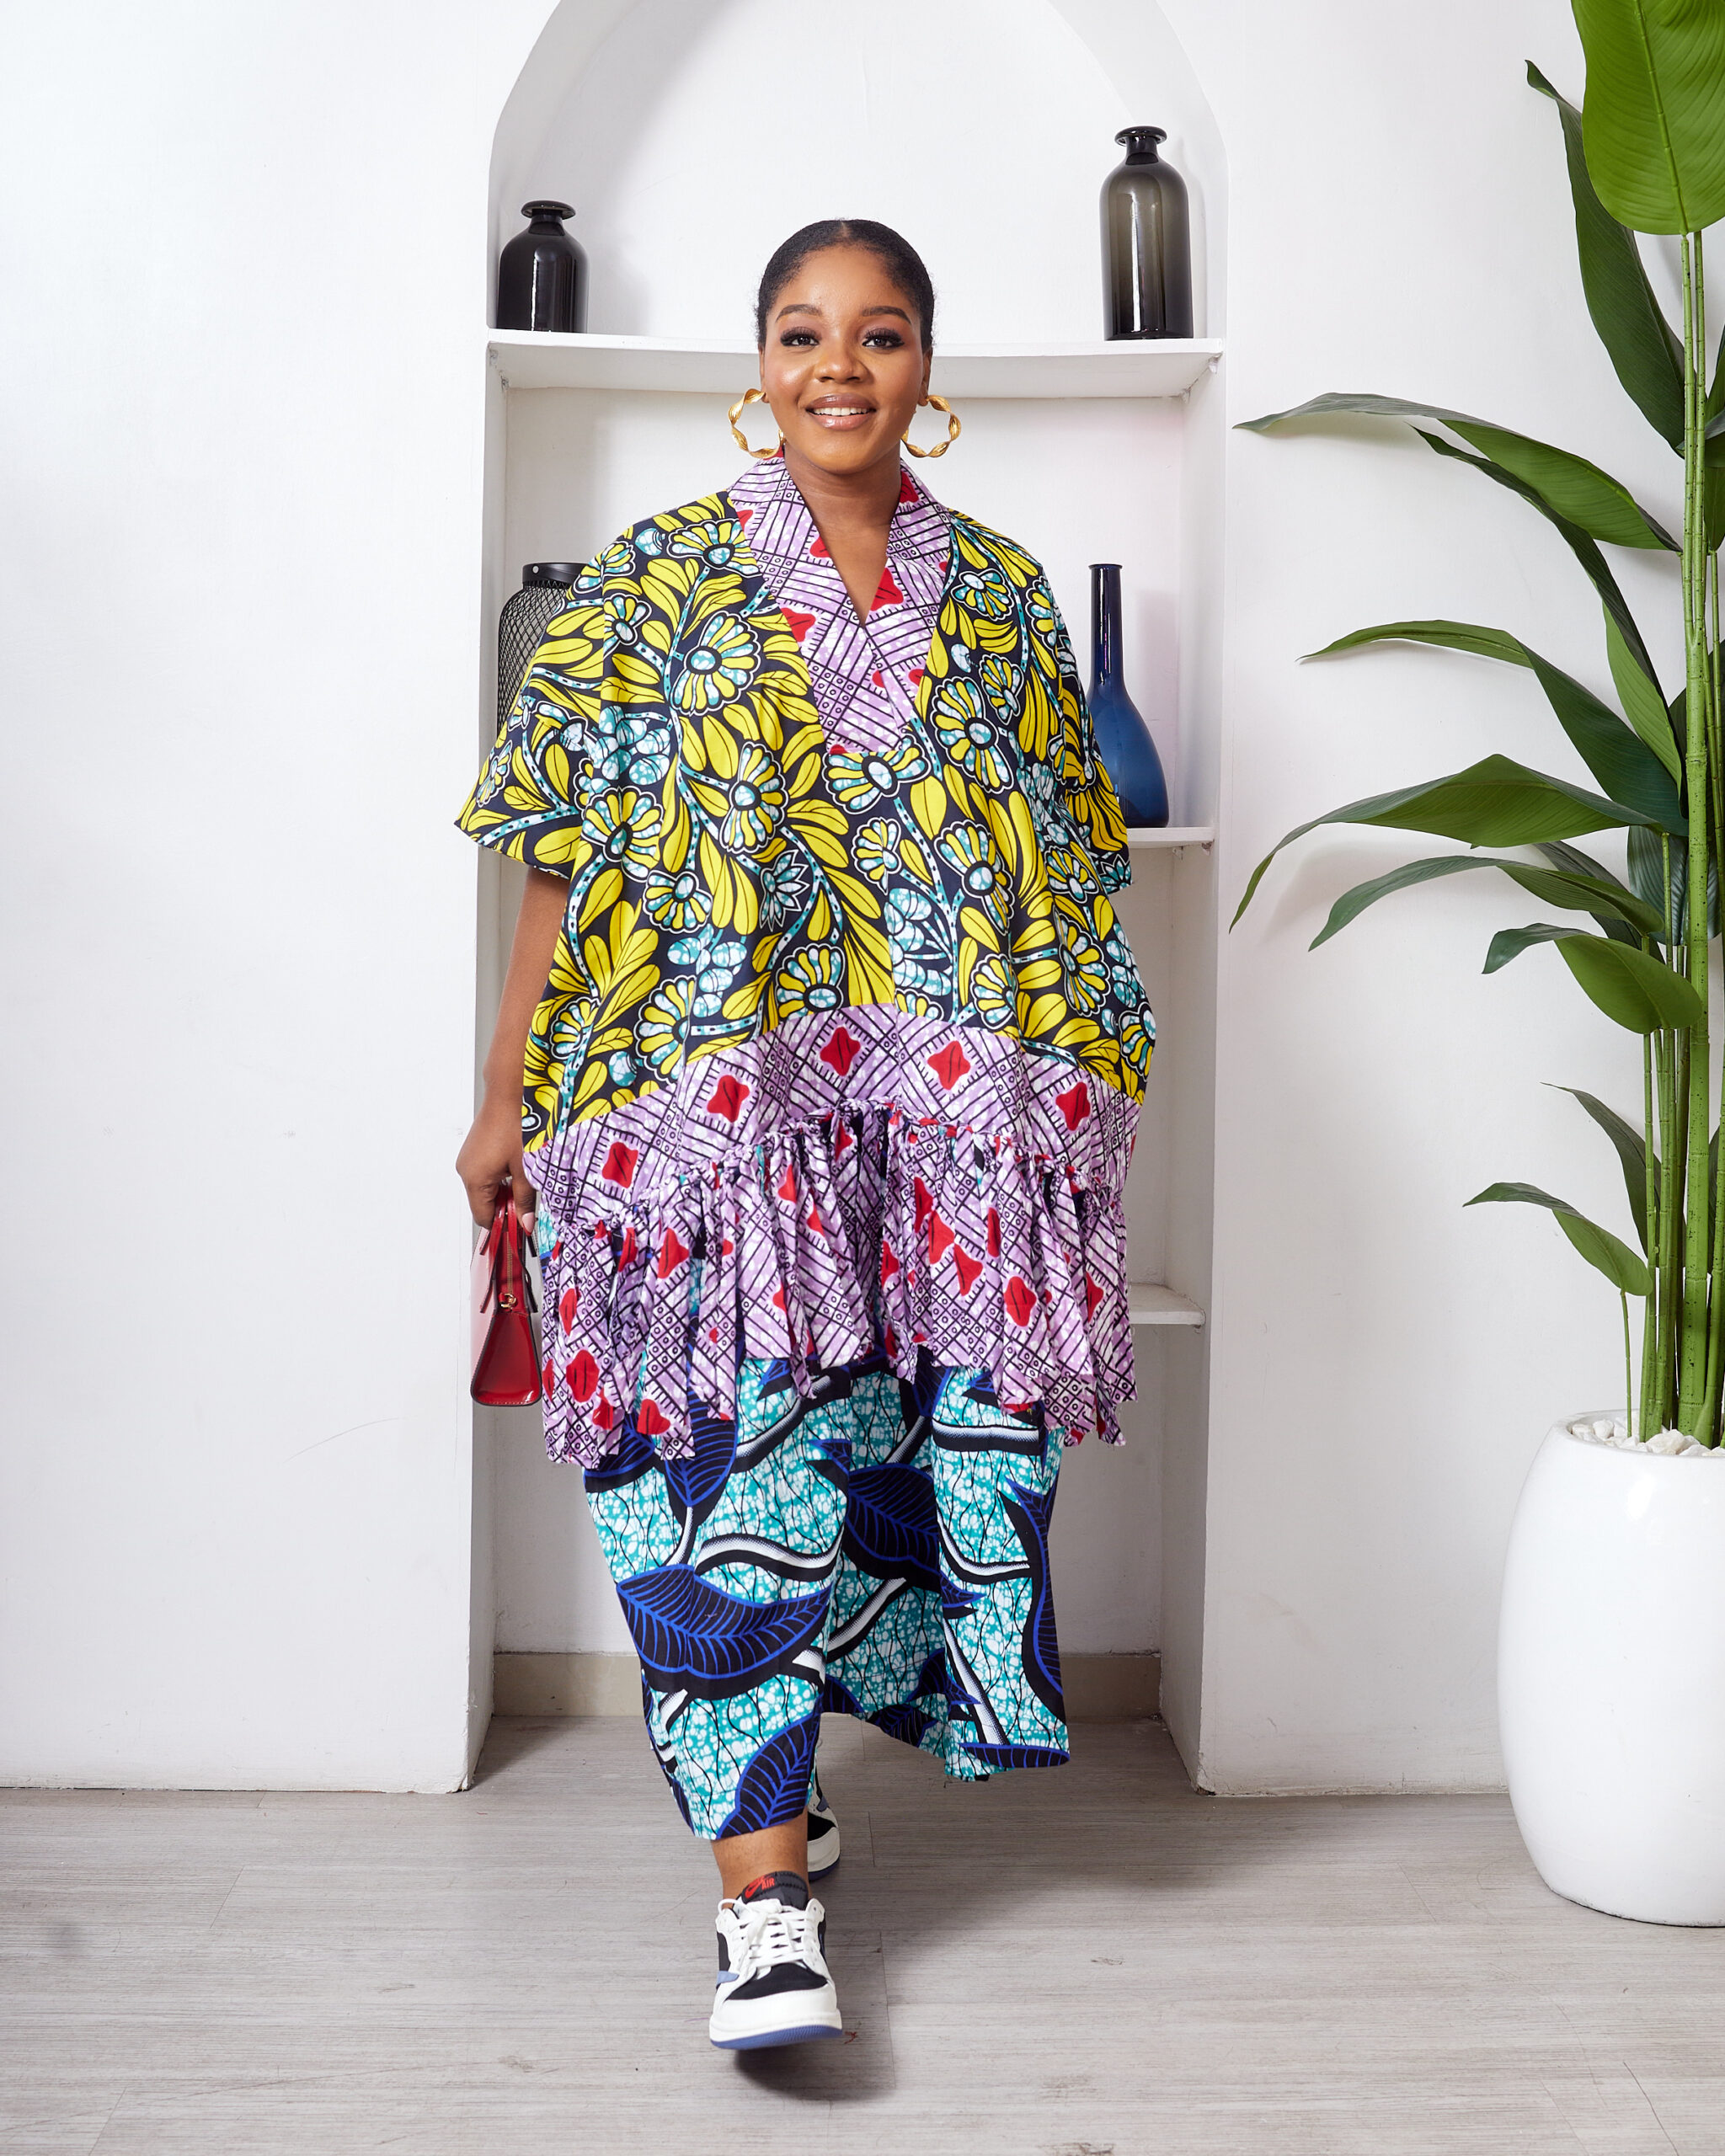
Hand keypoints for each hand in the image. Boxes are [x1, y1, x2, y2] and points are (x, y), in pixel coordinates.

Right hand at [457, 1093, 534, 1229]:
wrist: (510, 1091)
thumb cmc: (517, 1125)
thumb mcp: (526, 1168)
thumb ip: (525, 1200)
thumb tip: (526, 1224)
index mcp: (474, 1179)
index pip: (485, 1218)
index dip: (504, 1226)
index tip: (522, 1228)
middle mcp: (465, 1170)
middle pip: (484, 1204)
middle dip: (507, 1207)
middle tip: (530, 1203)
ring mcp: (468, 1159)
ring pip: (486, 1189)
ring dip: (506, 1191)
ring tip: (526, 1179)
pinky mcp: (474, 1150)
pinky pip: (485, 1174)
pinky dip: (501, 1177)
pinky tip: (517, 1167)